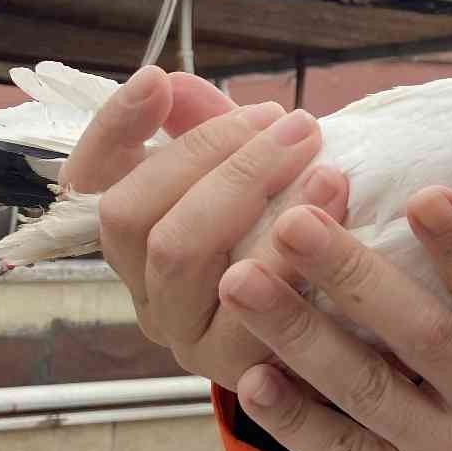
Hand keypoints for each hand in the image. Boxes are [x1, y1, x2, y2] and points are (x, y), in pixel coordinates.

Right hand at [62, 66, 348, 388]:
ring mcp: (181, 334)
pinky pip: (244, 314)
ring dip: (246, 195)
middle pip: (133, 214)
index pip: (90, 181)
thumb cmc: (301, 243)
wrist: (361, 338)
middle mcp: (145, 289)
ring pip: (179, 254)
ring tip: (321, 164)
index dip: (112, 128)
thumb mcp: (261, 182)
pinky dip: (286, 263)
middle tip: (292, 124)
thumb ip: (213, 132)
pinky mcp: (230, 370)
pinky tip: (330, 227)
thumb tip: (168, 83)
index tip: (156, 81)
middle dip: (211, 153)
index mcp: (137, 241)